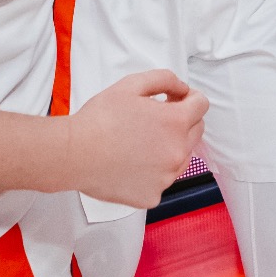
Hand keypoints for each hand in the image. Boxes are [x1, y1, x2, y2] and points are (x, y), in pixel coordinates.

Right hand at [64, 70, 208, 207]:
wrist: (73, 154)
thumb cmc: (99, 119)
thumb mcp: (132, 84)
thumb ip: (164, 79)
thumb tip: (181, 88)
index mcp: (175, 123)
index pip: (202, 105)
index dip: (189, 97)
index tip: (174, 99)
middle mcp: (177, 153)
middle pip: (196, 131)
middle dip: (182, 121)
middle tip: (155, 119)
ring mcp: (166, 178)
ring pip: (182, 158)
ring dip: (170, 147)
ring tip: (140, 143)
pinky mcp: (152, 197)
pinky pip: (162, 180)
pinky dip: (153, 172)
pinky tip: (132, 163)